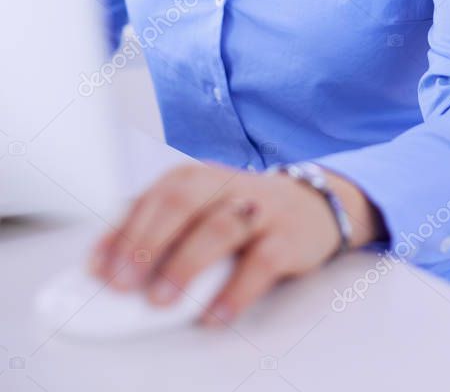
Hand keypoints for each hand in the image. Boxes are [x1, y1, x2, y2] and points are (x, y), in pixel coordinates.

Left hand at [87, 162, 385, 326]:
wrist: (311, 204)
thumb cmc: (239, 212)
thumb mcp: (198, 208)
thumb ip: (155, 228)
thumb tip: (104, 266)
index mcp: (196, 176)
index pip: (152, 198)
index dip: (122, 234)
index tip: (98, 270)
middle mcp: (225, 185)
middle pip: (181, 203)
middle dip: (147, 244)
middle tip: (122, 284)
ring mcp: (259, 210)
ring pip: (219, 228)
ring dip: (186, 265)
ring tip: (161, 301)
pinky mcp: (287, 237)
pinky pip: (261, 262)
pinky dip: (236, 290)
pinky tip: (215, 314)